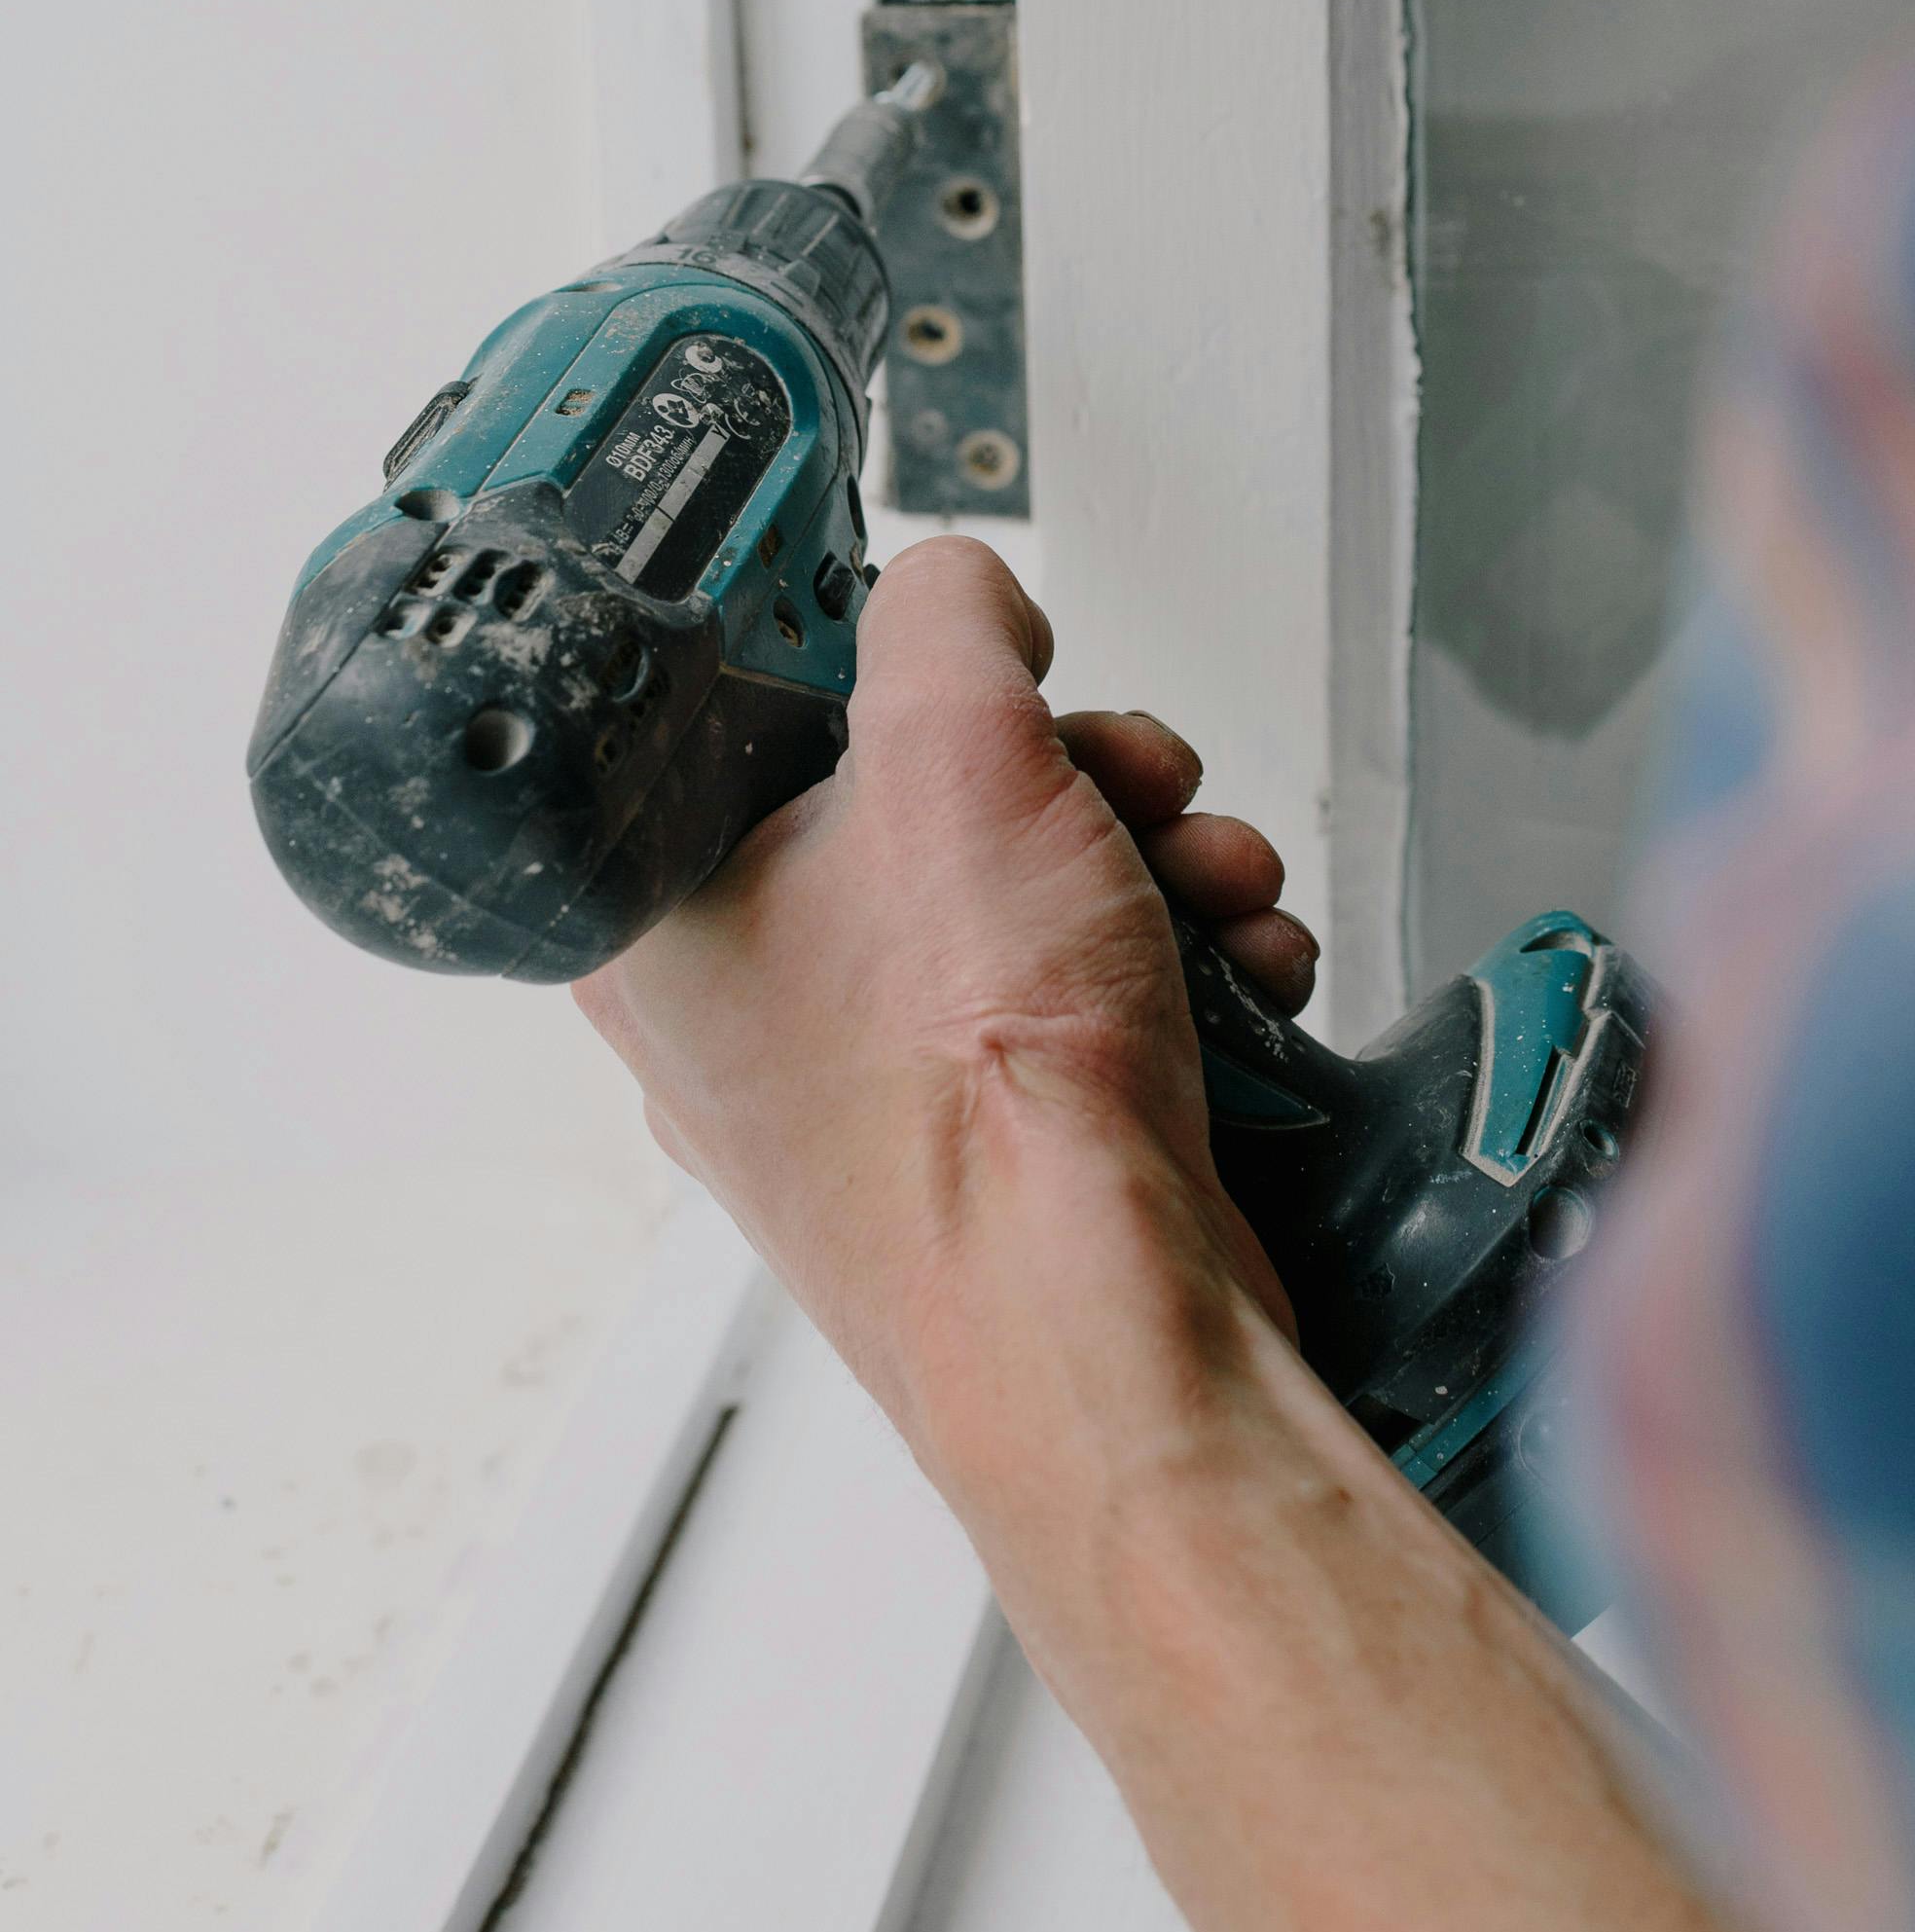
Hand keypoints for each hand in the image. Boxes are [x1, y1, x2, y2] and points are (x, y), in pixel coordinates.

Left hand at [573, 535, 1316, 1452]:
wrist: (1103, 1336)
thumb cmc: (978, 1113)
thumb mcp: (954, 749)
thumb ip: (944, 615)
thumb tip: (959, 595)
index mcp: (662, 920)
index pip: (761, 713)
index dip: (899, 672)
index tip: (986, 665)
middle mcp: (744, 1011)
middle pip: (922, 797)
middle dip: (1080, 773)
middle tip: (1132, 785)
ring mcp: (866, 1090)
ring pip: (1018, 887)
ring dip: (1151, 858)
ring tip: (1212, 886)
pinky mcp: (984, 1144)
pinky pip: (1073, 991)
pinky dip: (1173, 960)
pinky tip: (1235, 970)